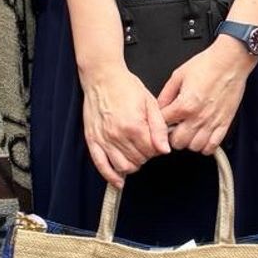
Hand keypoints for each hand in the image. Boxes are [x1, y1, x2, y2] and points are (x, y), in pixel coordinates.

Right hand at [82, 63, 169, 186]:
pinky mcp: (92, 140)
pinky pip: (101, 165)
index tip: (156, 142)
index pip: (151, 152)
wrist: (103, 77)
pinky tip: (118, 180)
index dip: (157, 149)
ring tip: (135, 155)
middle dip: (146, 156)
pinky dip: (110, 176)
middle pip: (138, 160)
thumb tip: (165, 149)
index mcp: (134, 126)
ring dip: (132, 166)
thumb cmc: (126, 86)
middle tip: (146, 146)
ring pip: (122, 166)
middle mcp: (118, 135)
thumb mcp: (150, 103)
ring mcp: (104, 139)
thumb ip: (158, 128)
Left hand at [157, 37, 253, 153]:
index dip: (160, 123)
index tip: (162, 120)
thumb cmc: (207, 65)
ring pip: (194, 147)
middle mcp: (198, 117)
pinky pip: (213, 145)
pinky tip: (202, 137)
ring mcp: (212, 122)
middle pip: (177, 142)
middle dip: (172, 136)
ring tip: (188, 131)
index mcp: (184, 104)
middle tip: (174, 127)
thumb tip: (158, 107)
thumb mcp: (178, 75)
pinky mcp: (224, 123)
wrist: (230, 61)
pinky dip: (205, 146)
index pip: (163, 125)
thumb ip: (166, 94)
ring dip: (189, 142)